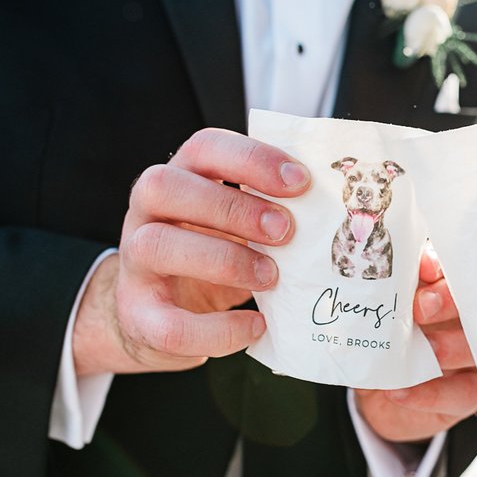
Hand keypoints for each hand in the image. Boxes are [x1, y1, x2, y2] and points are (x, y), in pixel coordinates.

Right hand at [72, 129, 304, 377]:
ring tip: (271, 276)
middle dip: (231, 206)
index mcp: (182, 181)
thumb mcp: (241, 226)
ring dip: (223, 259)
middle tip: (285, 230)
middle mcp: (147, 213)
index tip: (300, 181)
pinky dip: (217, 329)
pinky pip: (167, 324)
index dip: (250, 158)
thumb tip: (342, 213)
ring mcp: (134, 263)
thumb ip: (275, 212)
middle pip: (165, 186)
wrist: (162, 316)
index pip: (203, 148)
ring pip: (156, 245)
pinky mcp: (138, 314)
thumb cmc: (216, 256)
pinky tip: (256, 325)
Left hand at [355, 251, 476, 442]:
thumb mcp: (372, 323)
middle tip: (421, 306)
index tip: (424, 268)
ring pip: (476, 349)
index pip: (452, 271)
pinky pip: (463, 393)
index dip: (442, 266)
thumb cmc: (378, 348)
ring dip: (448, 347)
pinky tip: (399, 392)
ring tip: (421, 350)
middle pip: (474, 305)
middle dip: (449, 301)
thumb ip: (378, 302)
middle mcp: (465, 322)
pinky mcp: (470, 393)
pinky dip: (431, 394)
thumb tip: (368, 285)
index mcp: (444, 293)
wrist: (376, 397)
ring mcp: (472, 358)